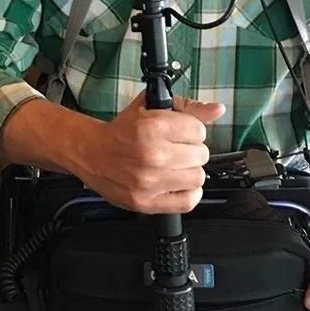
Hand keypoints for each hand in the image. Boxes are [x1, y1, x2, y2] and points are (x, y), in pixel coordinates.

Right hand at [77, 91, 224, 213]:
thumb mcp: (151, 108)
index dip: (191, 129)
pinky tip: (178, 182)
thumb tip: (217, 110)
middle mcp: (152, 155)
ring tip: (175, 166)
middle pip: (201, 154)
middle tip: (176, 148)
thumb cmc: (121, 131)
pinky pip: (188, 201)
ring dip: (189, 171)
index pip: (199, 130)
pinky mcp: (147, 202)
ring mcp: (150, 182)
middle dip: (191, 149)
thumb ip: (187, 107)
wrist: (92, 154)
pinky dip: (188, 192)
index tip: (181, 131)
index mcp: (152, 127)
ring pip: (198, 177)